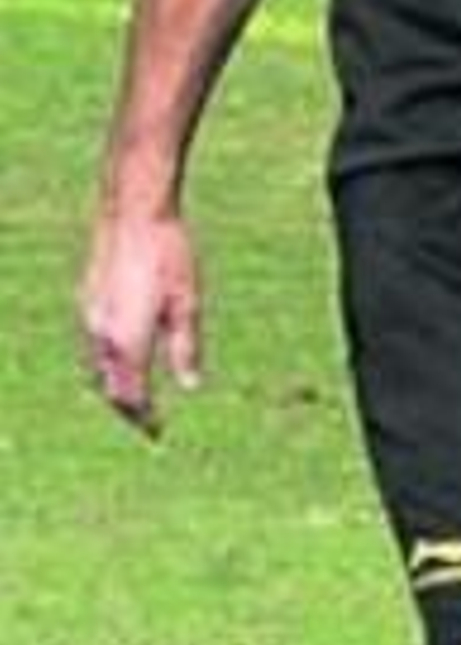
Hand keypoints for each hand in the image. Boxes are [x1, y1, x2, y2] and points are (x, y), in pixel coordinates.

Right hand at [78, 209, 203, 437]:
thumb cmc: (168, 254)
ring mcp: (89, 316)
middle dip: (127, 409)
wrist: (133, 210)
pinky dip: (107, 363)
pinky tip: (123, 358)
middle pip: (109, 388)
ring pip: (97, 368)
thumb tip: (191, 386)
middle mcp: (102, 334)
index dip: (144, 419)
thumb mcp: (187, 303)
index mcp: (128, 340)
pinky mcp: (87, 300)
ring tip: (136, 397)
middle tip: (147, 423)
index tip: (158, 434)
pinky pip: (93, 346)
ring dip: (114, 386)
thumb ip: (186, 348)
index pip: (131, 397)